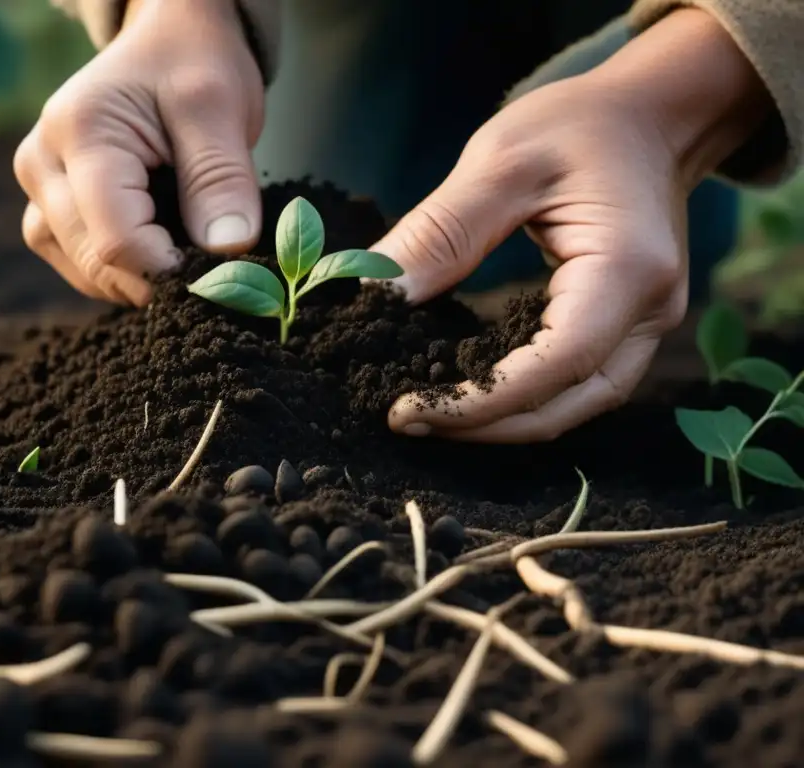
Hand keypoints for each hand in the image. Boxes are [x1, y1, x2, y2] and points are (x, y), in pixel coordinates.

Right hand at [14, 0, 264, 304]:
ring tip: (188, 245)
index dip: (171, 269)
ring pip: (85, 273)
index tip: (222, 268)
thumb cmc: (192, 62)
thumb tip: (226, 251)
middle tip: (214, 264)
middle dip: (160, 277)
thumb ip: (220, 177)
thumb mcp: (220, 105)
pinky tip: (163, 249)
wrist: (166, 42)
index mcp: (79, 132)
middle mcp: (41, 164)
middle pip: (96, 261)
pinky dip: (127, 272)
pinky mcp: (49, 210)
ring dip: (142, 278)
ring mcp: (39, 190)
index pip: (117, 239)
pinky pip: (82, 267)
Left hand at [374, 8, 772, 442]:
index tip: (409, 409)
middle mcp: (650, 311)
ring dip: (503, 420)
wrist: (648, 118)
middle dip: (485, 425)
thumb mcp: (500, 163)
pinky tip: (468, 391)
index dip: (482, 402)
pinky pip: (575, 383)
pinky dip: (521, 398)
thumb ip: (441, 232)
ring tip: (430, 413)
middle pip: (569, 403)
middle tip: (407, 420)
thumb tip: (379, 297)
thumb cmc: (577, 127)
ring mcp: (646, 325)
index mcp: (627, 268)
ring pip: (576, 405)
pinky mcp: (627, 328)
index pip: (557, 364)